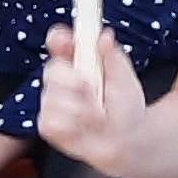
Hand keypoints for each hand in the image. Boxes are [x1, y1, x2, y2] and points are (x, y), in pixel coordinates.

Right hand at [29, 23, 148, 165]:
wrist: (128, 141)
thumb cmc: (126, 109)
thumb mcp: (125, 80)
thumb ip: (114, 57)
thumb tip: (105, 37)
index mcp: (78, 62)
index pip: (59, 42)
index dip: (59, 38)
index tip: (66, 40)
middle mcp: (62, 80)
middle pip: (52, 69)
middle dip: (74, 81)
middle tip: (93, 90)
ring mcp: (53, 102)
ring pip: (52, 98)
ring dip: (80, 108)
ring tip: (97, 115)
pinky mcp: (49, 124)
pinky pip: (51, 121)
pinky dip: (72, 125)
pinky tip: (84, 126)